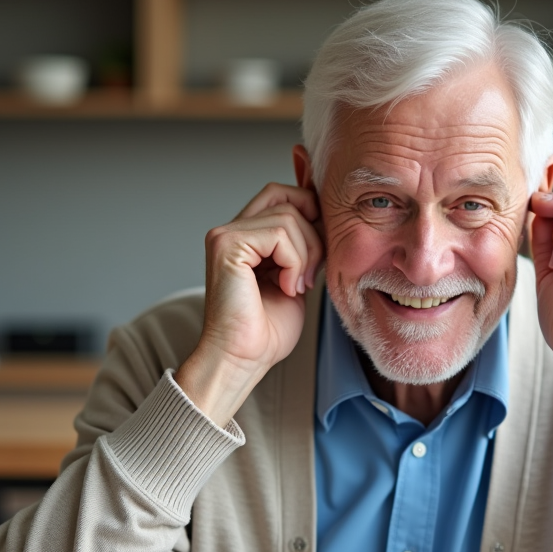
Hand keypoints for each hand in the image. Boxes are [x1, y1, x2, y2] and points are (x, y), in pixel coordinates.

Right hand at [175, 183, 322, 425]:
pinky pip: (280, 233)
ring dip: (306, 256)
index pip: (282, 194)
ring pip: (289, 217)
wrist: (245, 358)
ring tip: (296, 287)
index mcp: (245, 236)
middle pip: (287, 198)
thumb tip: (327, 217)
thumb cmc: (268, 329)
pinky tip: (287, 288)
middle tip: (310, 275)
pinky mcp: (227, 245)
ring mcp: (225, 235)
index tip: (320, 253)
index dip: (310, 213)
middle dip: (312, 235)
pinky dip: (294, 263)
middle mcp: (231, 230)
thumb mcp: (298, 277)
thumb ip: (305, 246)